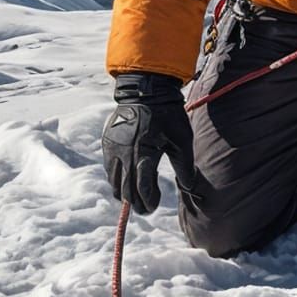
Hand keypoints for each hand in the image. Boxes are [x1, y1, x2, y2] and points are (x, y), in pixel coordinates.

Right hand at [102, 71, 195, 213]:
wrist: (146, 89)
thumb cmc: (168, 115)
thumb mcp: (182, 140)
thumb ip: (185, 167)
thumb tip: (189, 188)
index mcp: (144, 153)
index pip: (142, 189)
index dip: (148, 202)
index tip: (154, 206)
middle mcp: (125, 153)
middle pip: (126, 191)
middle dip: (136, 203)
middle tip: (146, 207)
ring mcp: (113, 148)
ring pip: (114, 183)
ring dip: (125, 192)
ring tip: (137, 193)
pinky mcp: (108, 142)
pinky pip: (109, 169)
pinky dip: (117, 178)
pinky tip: (128, 176)